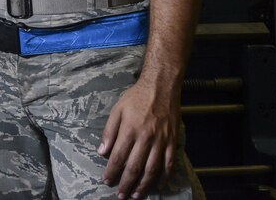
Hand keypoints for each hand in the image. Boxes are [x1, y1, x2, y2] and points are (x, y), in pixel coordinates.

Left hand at [97, 81, 179, 198]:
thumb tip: (102, 152)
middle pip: (135, 167)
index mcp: (130, 129)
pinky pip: (169, 163)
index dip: (112, 171)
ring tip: (137, 195)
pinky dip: (164, 177)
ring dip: (144, 185)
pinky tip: (159, 186)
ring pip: (152, 169)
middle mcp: (146, 138)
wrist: (161, 87)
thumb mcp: (117, 109)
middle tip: (121, 196)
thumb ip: (109, 131)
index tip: (106, 181)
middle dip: (126, 184)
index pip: (118, 156)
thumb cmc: (136, 97)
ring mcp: (161, 141)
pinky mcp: (173, 141)